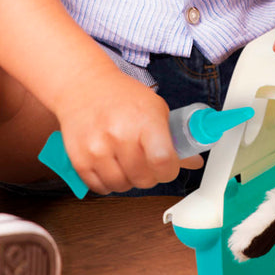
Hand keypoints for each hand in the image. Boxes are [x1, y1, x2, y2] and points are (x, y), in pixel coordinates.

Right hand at [53, 68, 202, 193]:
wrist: (84, 86)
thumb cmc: (123, 96)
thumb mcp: (156, 108)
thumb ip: (174, 137)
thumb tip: (194, 162)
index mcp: (145, 121)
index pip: (163, 161)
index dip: (170, 170)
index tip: (169, 166)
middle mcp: (120, 135)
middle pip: (144, 178)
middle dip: (150, 175)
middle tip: (148, 163)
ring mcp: (97, 149)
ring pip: (121, 186)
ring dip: (128, 180)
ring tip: (128, 162)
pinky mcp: (79, 159)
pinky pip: (100, 188)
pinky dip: (108, 182)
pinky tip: (111, 165)